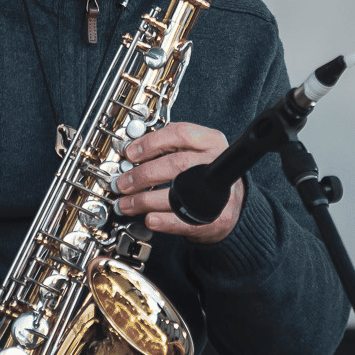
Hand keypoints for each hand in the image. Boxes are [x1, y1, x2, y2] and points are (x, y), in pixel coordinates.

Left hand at [113, 121, 243, 243]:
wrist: (231, 204)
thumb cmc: (204, 174)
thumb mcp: (193, 151)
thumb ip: (168, 147)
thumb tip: (131, 153)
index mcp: (211, 141)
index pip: (180, 134)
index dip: (151, 142)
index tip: (131, 153)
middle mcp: (217, 163)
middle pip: (176, 164)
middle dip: (143, 175)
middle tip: (123, 183)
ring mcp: (220, 192)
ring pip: (177, 193)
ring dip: (145, 200)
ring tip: (126, 204)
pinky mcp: (216, 218)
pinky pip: (184, 220)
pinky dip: (162, 220)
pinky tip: (148, 218)